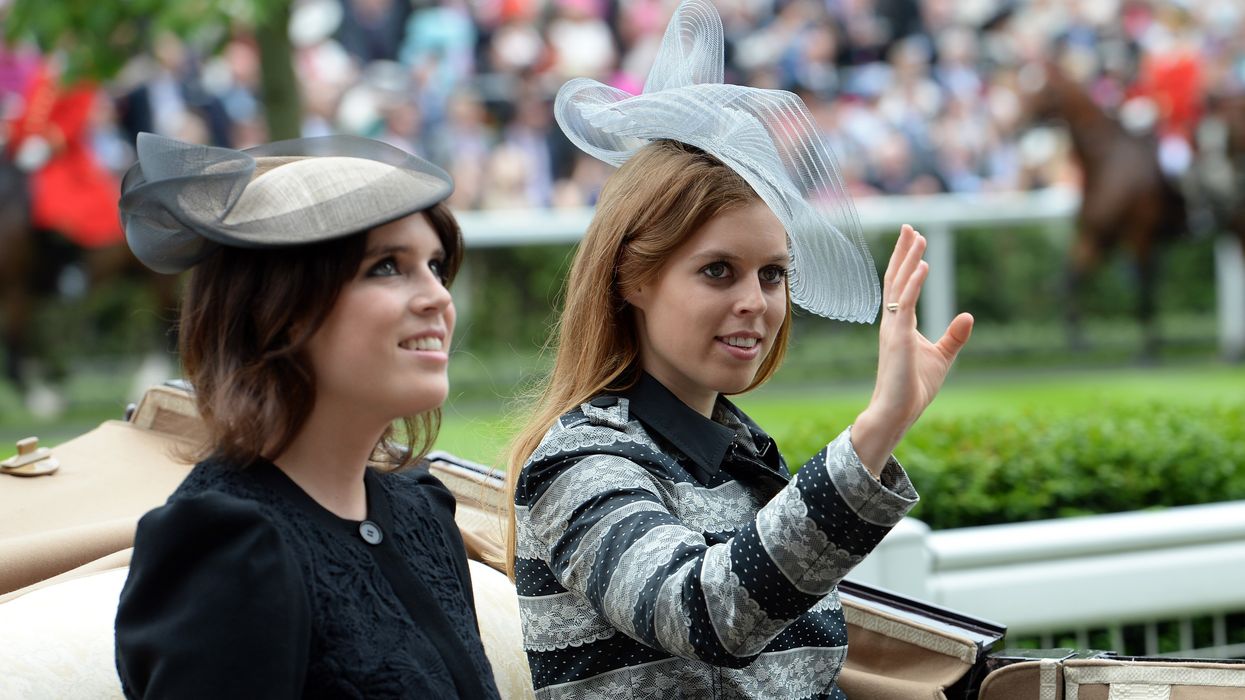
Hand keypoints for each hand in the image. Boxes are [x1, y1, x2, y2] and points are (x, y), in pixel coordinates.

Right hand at [852, 224, 973, 474]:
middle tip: (910, 226)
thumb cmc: (914, 387)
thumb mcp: (942, 357)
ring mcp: (892, 328)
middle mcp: (892, 321)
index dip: (907, 261)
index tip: (914, 239)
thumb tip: (968, 316)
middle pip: (896, 278)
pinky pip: (905, 304)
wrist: (898, 411)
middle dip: (904, 252)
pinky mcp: (897, 337)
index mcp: (900, 324)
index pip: (901, 286)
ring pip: (899, 285)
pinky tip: (924, 265)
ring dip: (908, 260)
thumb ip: (954, 336)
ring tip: (917, 236)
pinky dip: (914, 283)